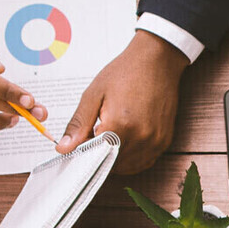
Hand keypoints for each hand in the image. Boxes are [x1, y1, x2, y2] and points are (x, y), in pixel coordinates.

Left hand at [56, 30, 185, 173]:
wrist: (157, 61)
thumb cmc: (126, 72)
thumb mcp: (94, 94)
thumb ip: (79, 124)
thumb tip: (64, 147)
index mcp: (120, 125)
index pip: (94, 155)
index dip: (85, 152)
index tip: (81, 142)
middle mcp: (140, 137)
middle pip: (111, 164)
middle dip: (100, 156)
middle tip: (96, 136)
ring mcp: (155, 141)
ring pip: (129, 167)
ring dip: (116, 160)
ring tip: (111, 137)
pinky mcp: (164, 140)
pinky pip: (145, 161)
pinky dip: (132, 159)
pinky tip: (125, 142)